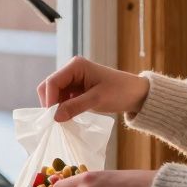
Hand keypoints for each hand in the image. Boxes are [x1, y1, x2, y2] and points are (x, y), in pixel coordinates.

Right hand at [36, 56, 150, 121]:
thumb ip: (74, 107)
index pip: (52, 82)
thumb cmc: (120, 92)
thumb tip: (55, 117)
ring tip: (64, 120)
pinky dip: (63, 108)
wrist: (137, 94)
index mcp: (75, 65)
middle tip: (56, 120)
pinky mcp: (76, 89)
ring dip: (56, 107)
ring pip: (54, 94)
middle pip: (49, 87)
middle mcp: (71, 70)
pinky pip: (62, 98)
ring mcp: (73, 79)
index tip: (52, 118)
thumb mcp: (97, 100)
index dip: (49, 100)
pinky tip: (69, 116)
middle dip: (51, 103)